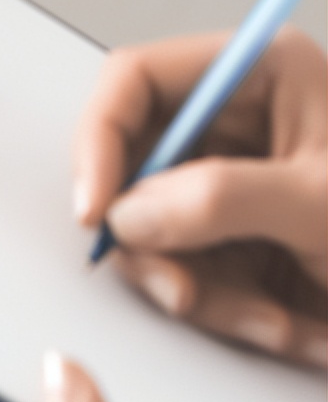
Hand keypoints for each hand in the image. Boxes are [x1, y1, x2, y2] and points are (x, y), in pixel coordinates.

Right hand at [73, 29, 327, 366]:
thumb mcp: (324, 204)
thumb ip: (221, 200)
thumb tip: (129, 212)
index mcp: (258, 74)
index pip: (134, 81)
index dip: (100, 140)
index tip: (96, 207)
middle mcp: (237, 121)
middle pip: (136, 164)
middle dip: (157, 239)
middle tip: (179, 288)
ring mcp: (236, 182)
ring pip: (157, 229)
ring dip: (203, 290)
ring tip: (272, 322)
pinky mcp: (243, 236)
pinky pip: (194, 270)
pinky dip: (231, 309)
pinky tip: (293, 326)